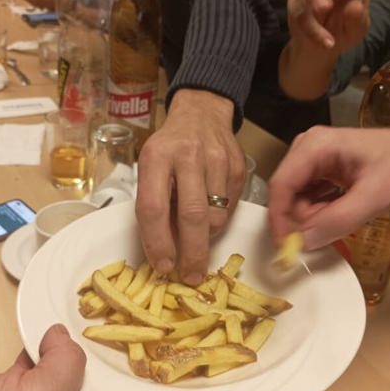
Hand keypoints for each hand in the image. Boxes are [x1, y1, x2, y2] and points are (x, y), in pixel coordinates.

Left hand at [136, 89, 245, 283]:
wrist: (201, 114)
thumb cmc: (169, 148)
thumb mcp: (150, 167)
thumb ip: (155, 203)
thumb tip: (164, 251)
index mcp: (156, 157)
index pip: (153, 208)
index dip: (157, 243)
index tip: (163, 266)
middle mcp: (187, 156)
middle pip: (191, 216)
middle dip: (191, 253)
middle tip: (191, 276)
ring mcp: (217, 160)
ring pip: (215, 216)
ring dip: (206, 236)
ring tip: (197, 233)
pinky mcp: (239, 167)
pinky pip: (230, 208)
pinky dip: (220, 219)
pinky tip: (211, 211)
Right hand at [267, 125, 389, 250]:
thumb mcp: (375, 196)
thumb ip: (340, 219)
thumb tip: (306, 240)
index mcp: (316, 145)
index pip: (281, 184)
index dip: (279, 217)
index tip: (285, 246)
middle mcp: (305, 148)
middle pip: (287, 194)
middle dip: (305, 218)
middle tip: (335, 226)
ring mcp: (308, 158)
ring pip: (295, 199)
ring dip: (315, 216)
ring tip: (346, 212)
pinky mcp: (314, 169)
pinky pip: (304, 198)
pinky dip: (319, 211)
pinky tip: (341, 207)